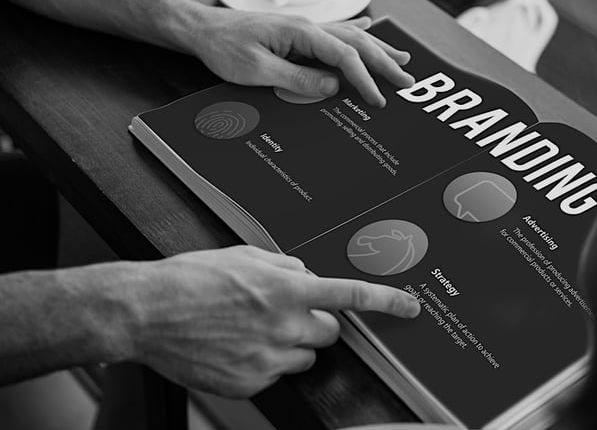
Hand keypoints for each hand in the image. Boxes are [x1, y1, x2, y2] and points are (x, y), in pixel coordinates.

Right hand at [127, 246, 419, 397]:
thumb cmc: (188, 280)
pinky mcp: (249, 383)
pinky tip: (236, 346)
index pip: (350, 295)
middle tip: (285, 313)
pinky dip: (264, 362)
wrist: (146, 313)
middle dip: (316, 322)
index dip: (386, 302)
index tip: (409, 307)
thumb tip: (306, 274)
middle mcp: (283, 325)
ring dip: (290, 343)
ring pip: (304, 355)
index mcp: (286, 289)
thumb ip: (285, 265)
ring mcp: (267, 358)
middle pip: (330, 332)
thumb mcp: (243, 255)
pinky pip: (275, 375)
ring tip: (252, 329)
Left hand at [190, 10, 413, 106]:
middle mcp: (308, 27)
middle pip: (357, 43)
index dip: (364, 79)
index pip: (344, 56)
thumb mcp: (257, 70)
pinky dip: (357, 32)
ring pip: (351, 37)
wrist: (202, 30)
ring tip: (402, 59)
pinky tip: (370, 26)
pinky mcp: (298, 35)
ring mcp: (304, 30)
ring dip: (378, 48)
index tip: (378, 100)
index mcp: (301, 33)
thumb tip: (333, 87)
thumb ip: (297, 79)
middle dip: (384, 63)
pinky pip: (336, 34)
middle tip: (407, 81)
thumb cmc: (224, 47)